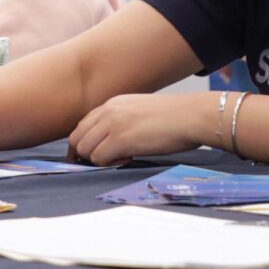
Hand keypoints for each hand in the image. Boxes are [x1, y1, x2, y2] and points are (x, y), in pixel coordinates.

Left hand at [68, 91, 213, 165]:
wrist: (190, 116)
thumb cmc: (173, 118)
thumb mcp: (140, 111)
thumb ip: (121, 121)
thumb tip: (110, 142)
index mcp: (113, 103)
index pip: (83, 125)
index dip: (85, 143)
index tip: (93, 155)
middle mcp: (108, 111)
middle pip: (77, 138)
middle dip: (85, 154)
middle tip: (104, 162)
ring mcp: (113, 124)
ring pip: (84, 149)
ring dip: (98, 160)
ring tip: (120, 159)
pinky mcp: (120, 139)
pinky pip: (98, 158)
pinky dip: (109, 164)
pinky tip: (127, 159)